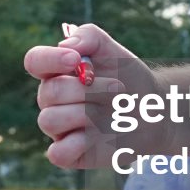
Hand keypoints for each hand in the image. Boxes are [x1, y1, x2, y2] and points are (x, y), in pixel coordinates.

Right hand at [22, 24, 158, 169]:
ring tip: (112, 112)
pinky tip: (96, 136)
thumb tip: (65, 46)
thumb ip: (88, 36)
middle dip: (86, 89)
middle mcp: (53, 100)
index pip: (34, 61)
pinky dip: (74, 144)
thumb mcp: (114, 50)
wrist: (154, 111)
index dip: (49, 59)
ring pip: (49, 120)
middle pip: (48, 92)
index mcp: (57, 72)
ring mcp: (60, 127)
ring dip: (85, 113)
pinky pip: (57, 153)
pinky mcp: (71, 152)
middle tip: (118, 89)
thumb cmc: (129, 79)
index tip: (75, 59)